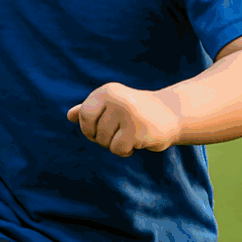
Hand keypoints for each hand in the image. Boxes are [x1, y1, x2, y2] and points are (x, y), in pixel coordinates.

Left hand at [66, 82, 180, 157]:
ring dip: (116, 145)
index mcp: (107, 91)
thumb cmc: (136, 111)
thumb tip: (69, 115)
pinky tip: (137, 143)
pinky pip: (118, 149)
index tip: (98, 130)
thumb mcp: (113, 106)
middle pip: (93, 132)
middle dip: (103, 139)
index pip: (84, 115)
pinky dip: (125, 151)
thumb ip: (91, 109)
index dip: (87, 128)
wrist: (172, 114)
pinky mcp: (137, 130)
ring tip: (131, 135)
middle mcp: (116, 99)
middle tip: (119, 133)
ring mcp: (128, 113)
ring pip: (106, 142)